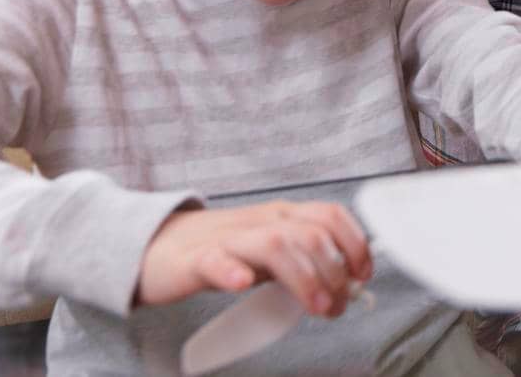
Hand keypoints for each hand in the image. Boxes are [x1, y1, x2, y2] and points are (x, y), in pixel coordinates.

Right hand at [137, 201, 373, 317]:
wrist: (157, 246)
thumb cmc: (222, 250)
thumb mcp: (271, 253)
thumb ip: (304, 264)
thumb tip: (345, 284)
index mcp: (283, 215)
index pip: (330, 215)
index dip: (355, 243)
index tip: (363, 274)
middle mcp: (262, 221)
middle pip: (311, 234)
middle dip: (335, 271)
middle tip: (338, 305)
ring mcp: (229, 238)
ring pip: (274, 244)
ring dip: (304, 276)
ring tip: (317, 306)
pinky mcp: (195, 260)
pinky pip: (215, 260)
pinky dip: (232, 270)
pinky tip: (243, 284)